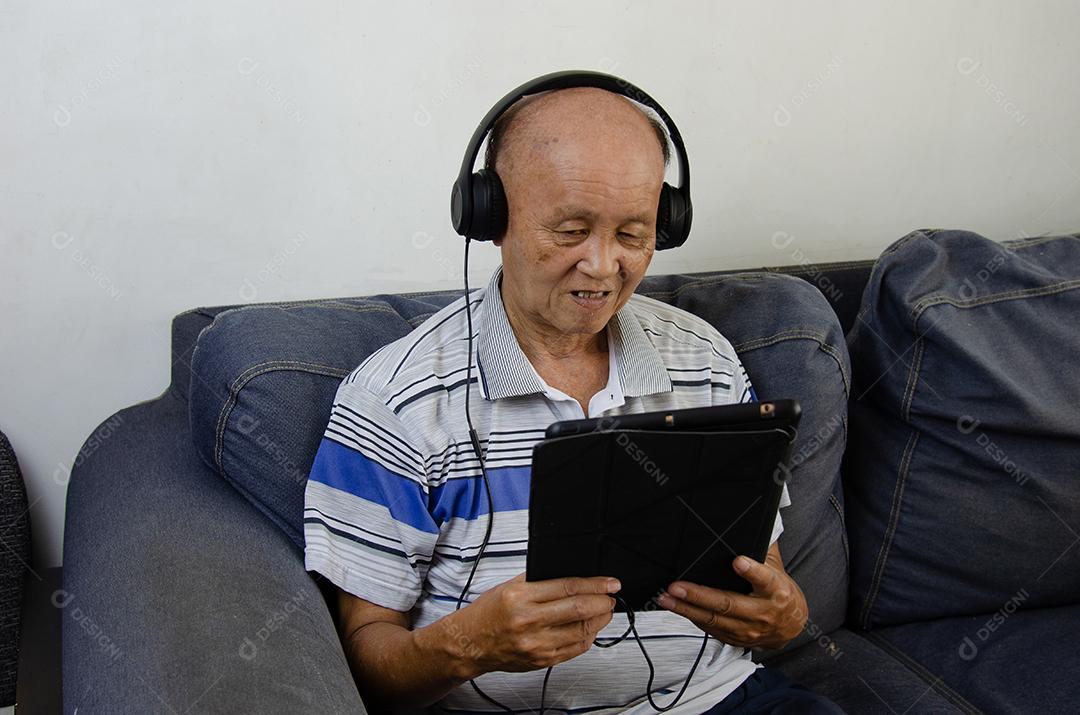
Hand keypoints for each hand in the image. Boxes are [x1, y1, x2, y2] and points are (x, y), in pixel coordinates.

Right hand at [443, 573, 618, 676]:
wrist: (470, 643)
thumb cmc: (488, 613)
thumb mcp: (510, 586)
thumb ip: (540, 580)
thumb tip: (574, 575)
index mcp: (520, 597)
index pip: (568, 587)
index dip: (595, 584)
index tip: (610, 582)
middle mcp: (528, 622)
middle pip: (579, 609)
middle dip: (603, 601)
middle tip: (611, 596)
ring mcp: (536, 644)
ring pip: (582, 631)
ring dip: (600, 620)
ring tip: (604, 610)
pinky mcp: (541, 661)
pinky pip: (575, 650)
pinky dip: (588, 637)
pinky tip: (590, 628)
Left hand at [657, 545, 806, 649]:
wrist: (791, 625)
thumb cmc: (779, 592)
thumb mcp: (776, 568)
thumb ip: (761, 549)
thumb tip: (747, 523)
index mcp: (775, 590)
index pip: (764, 578)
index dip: (752, 570)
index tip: (738, 561)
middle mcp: (762, 612)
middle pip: (728, 603)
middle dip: (699, 595)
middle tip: (677, 586)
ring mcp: (748, 629)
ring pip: (714, 619)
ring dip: (687, 609)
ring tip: (667, 598)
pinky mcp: (736, 639)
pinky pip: (710, 628)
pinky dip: (692, 617)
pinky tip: (677, 607)